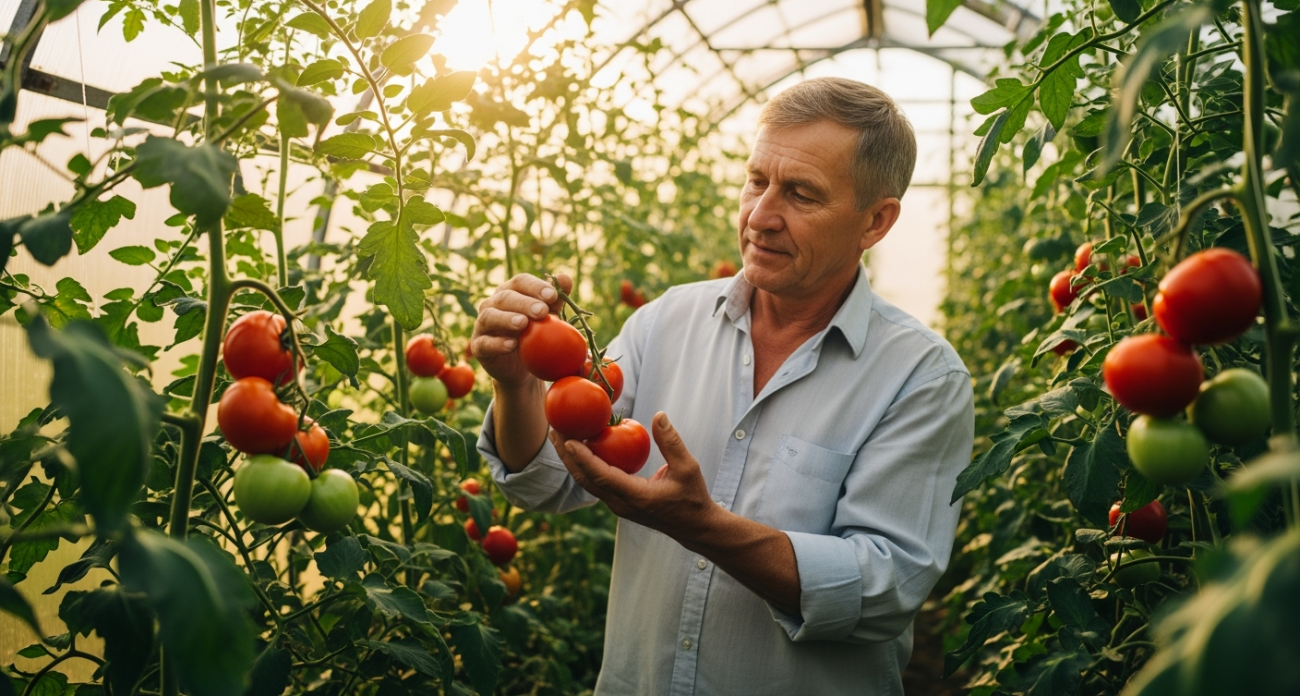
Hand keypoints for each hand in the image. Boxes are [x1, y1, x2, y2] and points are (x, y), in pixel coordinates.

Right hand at [471, 273, 573, 387]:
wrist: (522, 368)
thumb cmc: (535, 336)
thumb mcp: (548, 318)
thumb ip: (556, 299)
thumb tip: (565, 277)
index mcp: (510, 292)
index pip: (520, 282)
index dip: (535, 286)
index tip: (552, 296)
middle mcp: (492, 304)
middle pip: (505, 297)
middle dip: (524, 303)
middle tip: (541, 311)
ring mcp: (483, 325)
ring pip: (489, 316)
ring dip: (506, 319)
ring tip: (523, 324)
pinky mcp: (479, 346)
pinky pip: (484, 343)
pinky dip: (497, 343)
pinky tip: (511, 345)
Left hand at [550, 412, 716, 539]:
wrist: (694, 527)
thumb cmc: (693, 497)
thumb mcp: (688, 467)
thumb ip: (671, 442)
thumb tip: (659, 415)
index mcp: (635, 497)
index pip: (602, 476)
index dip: (584, 458)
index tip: (569, 440)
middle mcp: (620, 504)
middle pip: (585, 478)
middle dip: (567, 455)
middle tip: (554, 430)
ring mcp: (617, 505)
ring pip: (587, 481)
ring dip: (572, 459)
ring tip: (560, 436)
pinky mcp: (618, 502)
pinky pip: (596, 481)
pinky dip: (585, 464)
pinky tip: (581, 446)